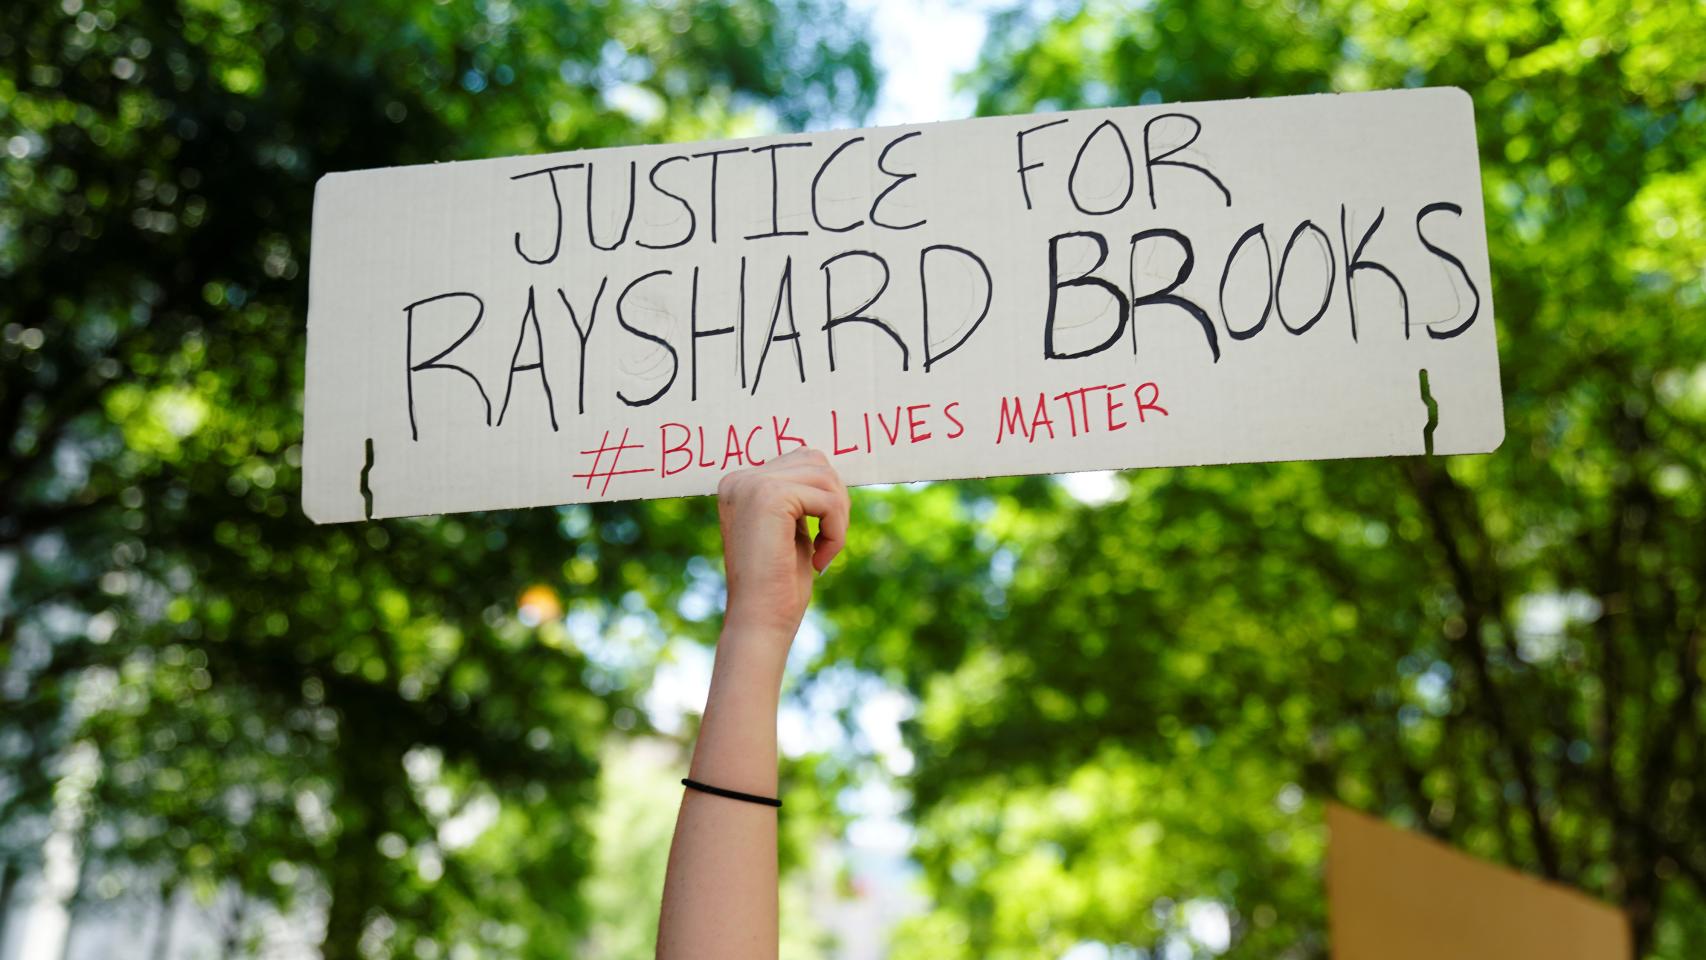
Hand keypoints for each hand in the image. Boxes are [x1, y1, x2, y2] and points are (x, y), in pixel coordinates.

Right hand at [716, 448, 849, 649]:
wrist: (759, 621)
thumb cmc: (779, 585)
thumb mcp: (791, 529)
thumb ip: (803, 497)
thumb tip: (831, 470)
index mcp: (741, 484)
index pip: (802, 461)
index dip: (825, 497)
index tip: (820, 536)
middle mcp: (740, 479)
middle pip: (815, 461)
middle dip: (835, 501)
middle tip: (829, 542)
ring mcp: (751, 485)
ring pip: (825, 477)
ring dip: (838, 517)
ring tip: (826, 551)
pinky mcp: (768, 496)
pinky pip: (827, 499)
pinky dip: (836, 530)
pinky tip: (821, 559)